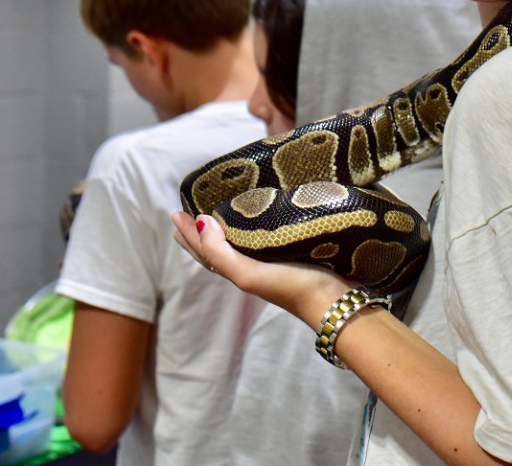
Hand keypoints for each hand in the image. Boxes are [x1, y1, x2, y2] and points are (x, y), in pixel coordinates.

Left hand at [171, 211, 350, 329]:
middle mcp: (252, 264)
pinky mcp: (292, 249)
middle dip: (200, 231)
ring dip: (224, 228)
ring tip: (216, 214)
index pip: (205, 250)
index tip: (177, 212)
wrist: (334, 299)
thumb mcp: (249, 274)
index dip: (190, 233)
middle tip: (186, 213)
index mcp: (239, 270)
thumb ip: (221, 253)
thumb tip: (201, 221)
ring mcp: (272, 258)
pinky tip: (262, 219)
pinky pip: (263, 235)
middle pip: (217, 247)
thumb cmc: (292, 287)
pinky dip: (253, 226)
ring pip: (240, 241)